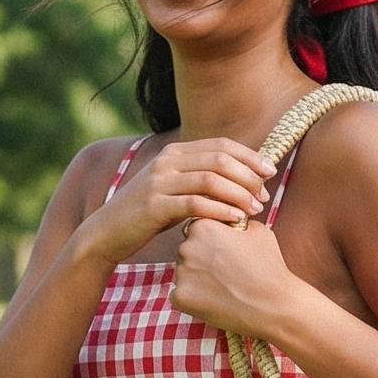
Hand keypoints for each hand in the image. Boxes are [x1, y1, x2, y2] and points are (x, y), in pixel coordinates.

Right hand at [89, 136, 275, 262]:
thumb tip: (239, 180)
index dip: (249, 156)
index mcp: (175, 153)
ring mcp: (159, 182)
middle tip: (263, 196)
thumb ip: (199, 181)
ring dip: (238, 193)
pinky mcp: (154, 205)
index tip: (270, 171)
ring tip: (254, 209)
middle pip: (219, 159)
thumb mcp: (173, 190)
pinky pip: (195, 204)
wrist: (107, 232)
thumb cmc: (147, 215)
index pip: (221, 145)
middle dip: (248, 176)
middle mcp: (167, 161)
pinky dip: (220, 210)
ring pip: (210, 179)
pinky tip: (235, 220)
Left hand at [169, 215, 298, 341]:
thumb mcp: (258, 231)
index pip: (197, 229)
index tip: (225, 253)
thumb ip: (236, 222)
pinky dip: (194, 299)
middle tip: (226, 273)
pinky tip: (216, 301)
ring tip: (224, 288)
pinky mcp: (180, 298)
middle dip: (202, 260)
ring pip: (184, 273)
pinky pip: (181, 295)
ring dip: (198, 279)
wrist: (273, 306)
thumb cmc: (269, 268)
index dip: (212, 241)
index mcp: (203, 226)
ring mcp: (181, 274)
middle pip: (188, 251)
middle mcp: (187, 247)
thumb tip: (230, 222)